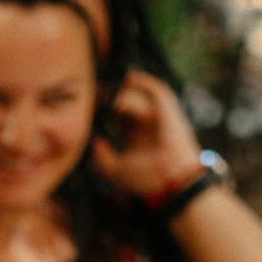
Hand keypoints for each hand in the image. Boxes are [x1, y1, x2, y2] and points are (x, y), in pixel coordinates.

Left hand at [89, 71, 203, 200]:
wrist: (171, 181)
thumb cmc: (147, 179)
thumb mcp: (116, 170)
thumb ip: (101, 156)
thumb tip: (96, 140)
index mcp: (136, 139)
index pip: (118, 118)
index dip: (103, 110)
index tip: (90, 105)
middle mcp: (147, 126)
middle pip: (126, 104)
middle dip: (110, 97)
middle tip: (96, 94)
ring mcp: (158, 118)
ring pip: (138, 97)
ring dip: (123, 93)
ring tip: (109, 93)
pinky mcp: (169, 111)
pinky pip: (158, 90)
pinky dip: (144, 82)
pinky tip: (128, 80)